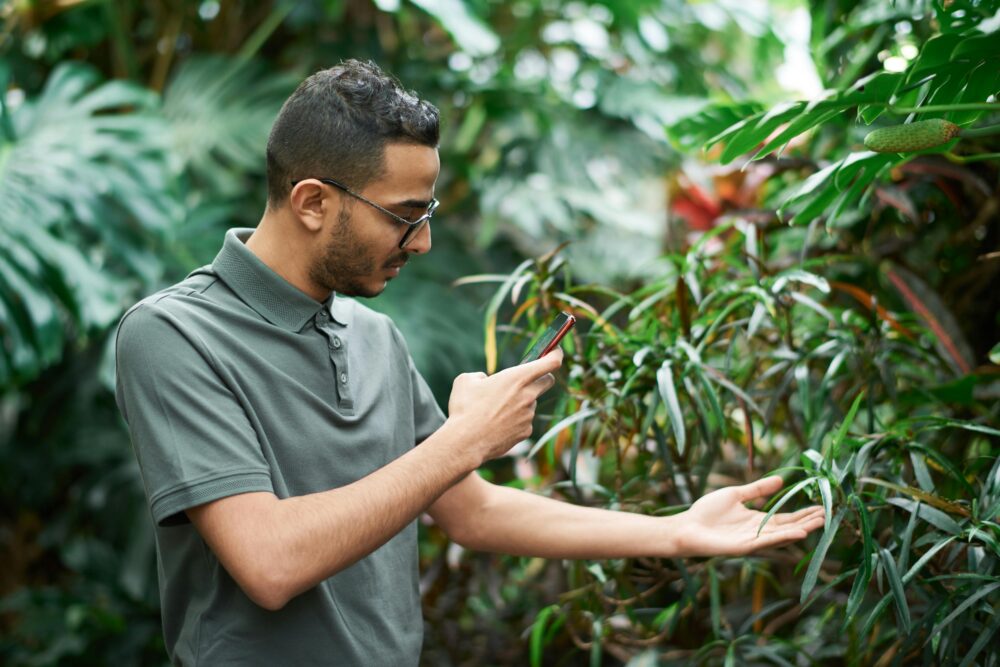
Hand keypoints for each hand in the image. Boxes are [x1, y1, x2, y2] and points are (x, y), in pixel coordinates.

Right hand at [446, 349, 562, 464]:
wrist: (466, 442)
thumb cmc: (464, 409)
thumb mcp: (466, 380)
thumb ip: (481, 376)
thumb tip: (484, 380)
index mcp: (517, 378)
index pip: (550, 362)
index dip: (556, 354)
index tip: (555, 350)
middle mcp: (528, 396)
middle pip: (548, 381)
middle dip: (542, 377)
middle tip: (527, 378)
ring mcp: (529, 415)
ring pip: (531, 403)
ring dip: (521, 402)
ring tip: (496, 409)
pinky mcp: (526, 432)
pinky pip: (524, 421)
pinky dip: (514, 420)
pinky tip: (497, 424)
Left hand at [677, 476, 825, 556]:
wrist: (686, 527)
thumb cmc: (706, 512)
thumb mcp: (735, 495)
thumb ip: (757, 489)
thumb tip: (781, 479)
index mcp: (758, 520)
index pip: (787, 517)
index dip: (804, 512)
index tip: (822, 506)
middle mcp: (759, 532)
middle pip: (790, 526)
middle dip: (809, 520)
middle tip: (830, 513)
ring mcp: (753, 541)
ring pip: (783, 535)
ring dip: (802, 529)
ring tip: (822, 522)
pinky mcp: (745, 547)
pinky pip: (768, 541)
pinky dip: (785, 537)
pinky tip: (800, 533)